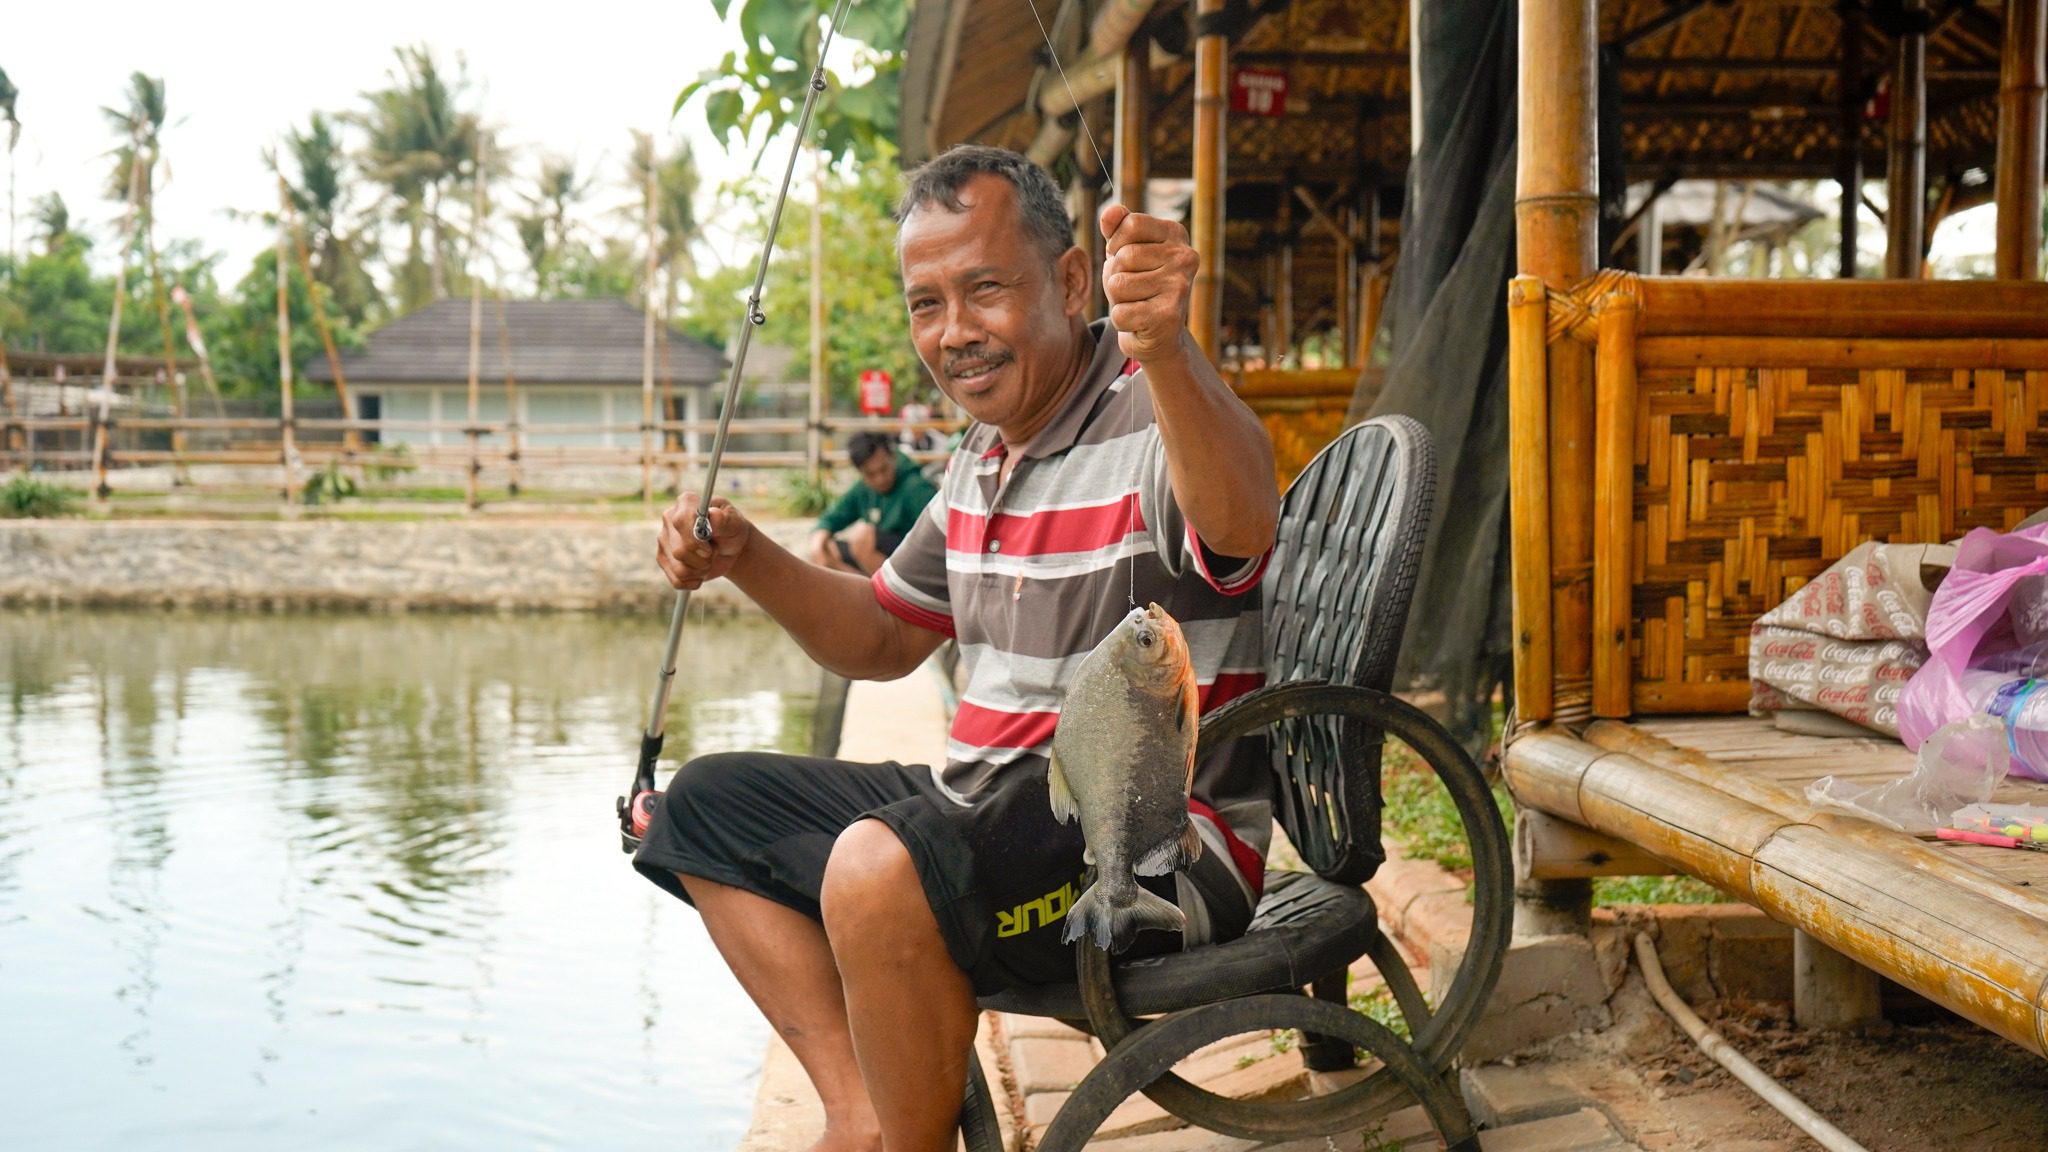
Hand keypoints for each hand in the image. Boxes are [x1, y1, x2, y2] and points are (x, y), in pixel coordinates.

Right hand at [657, 494, 753, 589]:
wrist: (728, 547)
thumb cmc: (732, 530)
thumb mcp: (735, 523)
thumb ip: (726, 519)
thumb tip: (714, 515)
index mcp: (686, 503)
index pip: (680, 521)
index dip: (696, 540)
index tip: (710, 547)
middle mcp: (670, 518)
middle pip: (679, 551)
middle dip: (703, 559)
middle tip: (713, 552)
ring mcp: (663, 540)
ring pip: (679, 569)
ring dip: (700, 571)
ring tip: (708, 561)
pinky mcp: (663, 559)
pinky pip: (676, 581)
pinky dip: (693, 582)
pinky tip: (701, 572)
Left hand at [1099, 203, 1199, 364]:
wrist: (1158, 334)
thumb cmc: (1140, 285)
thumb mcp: (1126, 250)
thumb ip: (1117, 227)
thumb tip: (1109, 212)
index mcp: (1176, 234)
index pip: (1131, 224)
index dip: (1116, 243)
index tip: (1125, 258)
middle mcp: (1185, 257)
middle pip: (1123, 258)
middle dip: (1116, 275)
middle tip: (1133, 287)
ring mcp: (1180, 286)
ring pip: (1118, 285)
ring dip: (1118, 299)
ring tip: (1137, 302)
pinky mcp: (1169, 316)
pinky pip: (1121, 313)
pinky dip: (1122, 320)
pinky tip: (1139, 321)